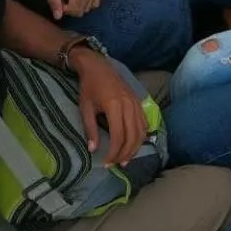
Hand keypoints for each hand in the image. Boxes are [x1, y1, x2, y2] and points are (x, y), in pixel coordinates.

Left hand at [72, 51, 147, 165]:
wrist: (98, 66)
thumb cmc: (89, 86)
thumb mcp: (85, 108)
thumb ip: (90, 129)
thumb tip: (93, 150)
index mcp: (114, 106)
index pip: (118, 137)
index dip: (113, 153)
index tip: (106, 163)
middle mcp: (129, 105)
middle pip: (132, 137)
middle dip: (125, 154)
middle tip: (116, 164)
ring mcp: (136, 103)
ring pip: (141, 132)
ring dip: (134, 148)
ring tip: (125, 159)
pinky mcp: (139, 102)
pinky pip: (145, 123)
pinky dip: (141, 137)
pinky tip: (134, 144)